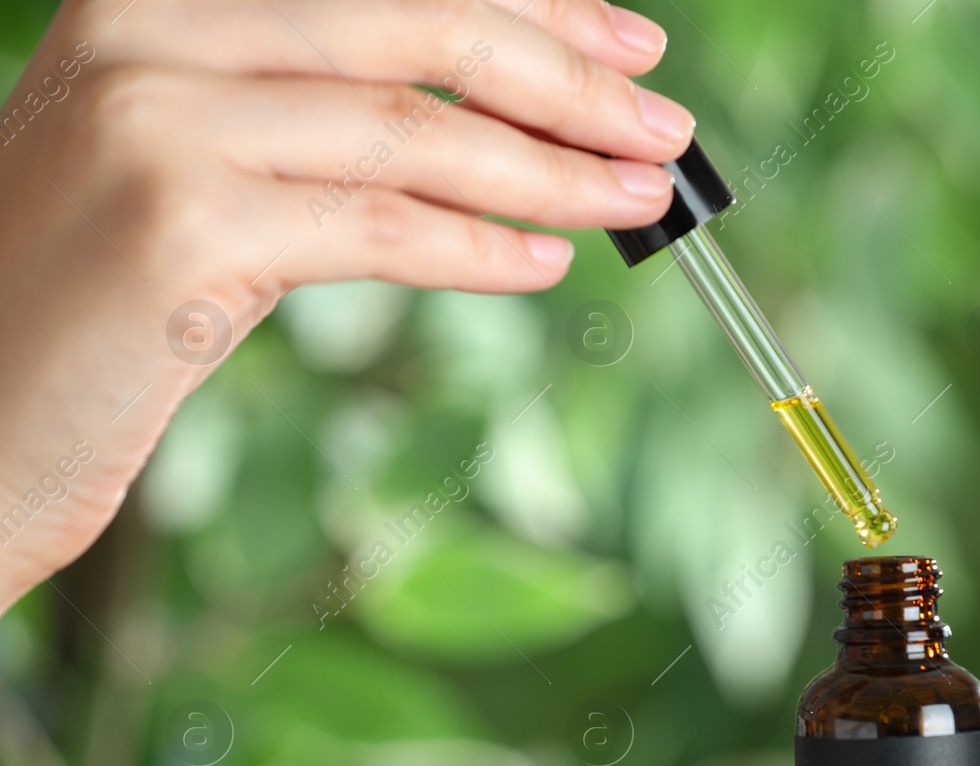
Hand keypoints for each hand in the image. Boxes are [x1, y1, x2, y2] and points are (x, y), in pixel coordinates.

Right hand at [0, 0, 692, 609]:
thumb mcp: (198, 170)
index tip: (628, 45)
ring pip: (414, 132)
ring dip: (550, 168)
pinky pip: (379, 229)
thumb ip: (322, 122)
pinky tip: (545, 260)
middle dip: (565, 78)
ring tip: (636, 201)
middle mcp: (152, 31)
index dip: (529, 2)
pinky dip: (479, 248)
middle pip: (418, 29)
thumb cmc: (92, 298)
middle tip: (663, 131)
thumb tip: (499, 117)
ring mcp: (158, 124)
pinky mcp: (179, 231)